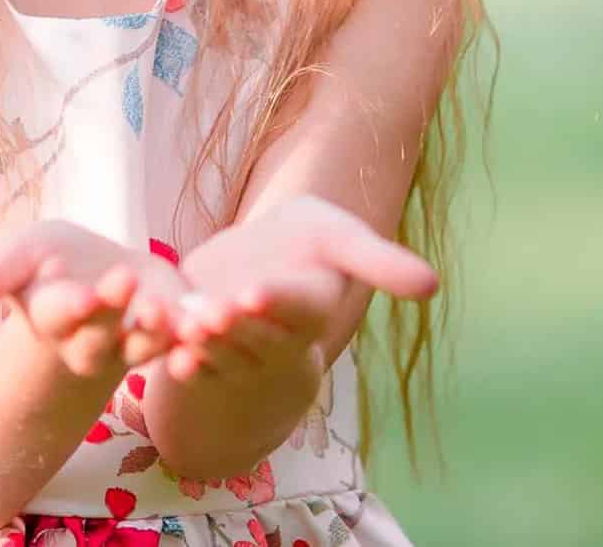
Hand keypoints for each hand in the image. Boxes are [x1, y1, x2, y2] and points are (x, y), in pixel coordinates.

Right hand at [0, 218, 192, 377]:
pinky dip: (195, 335)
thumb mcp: (20, 258)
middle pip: (100, 333)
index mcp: (54, 315)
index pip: (57, 315)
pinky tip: (211, 321)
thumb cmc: (52, 265)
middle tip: (122, 283)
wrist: (99, 275)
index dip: (68, 308)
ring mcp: (133, 338)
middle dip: (111, 311)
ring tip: (166, 311)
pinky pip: (183, 340)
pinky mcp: (170, 331)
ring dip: (155, 331)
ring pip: (144, 342)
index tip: (74, 295)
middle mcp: (92, 337)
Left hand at [165, 194, 438, 383]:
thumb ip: (379, 261)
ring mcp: (243, 353)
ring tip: (185, 326)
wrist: (262, 260)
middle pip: (257, 336)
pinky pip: (197, 364)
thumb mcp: (340, 238)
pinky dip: (181, 359)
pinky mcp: (208, 356)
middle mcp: (280, 338)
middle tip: (213, 309)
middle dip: (234, 326)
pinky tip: (169, 354)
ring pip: (225, 354)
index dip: (276, 302)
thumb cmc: (306, 243)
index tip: (253, 290)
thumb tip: (433, 285)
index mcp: (313, 305)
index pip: (298, 308)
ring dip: (205, 345)